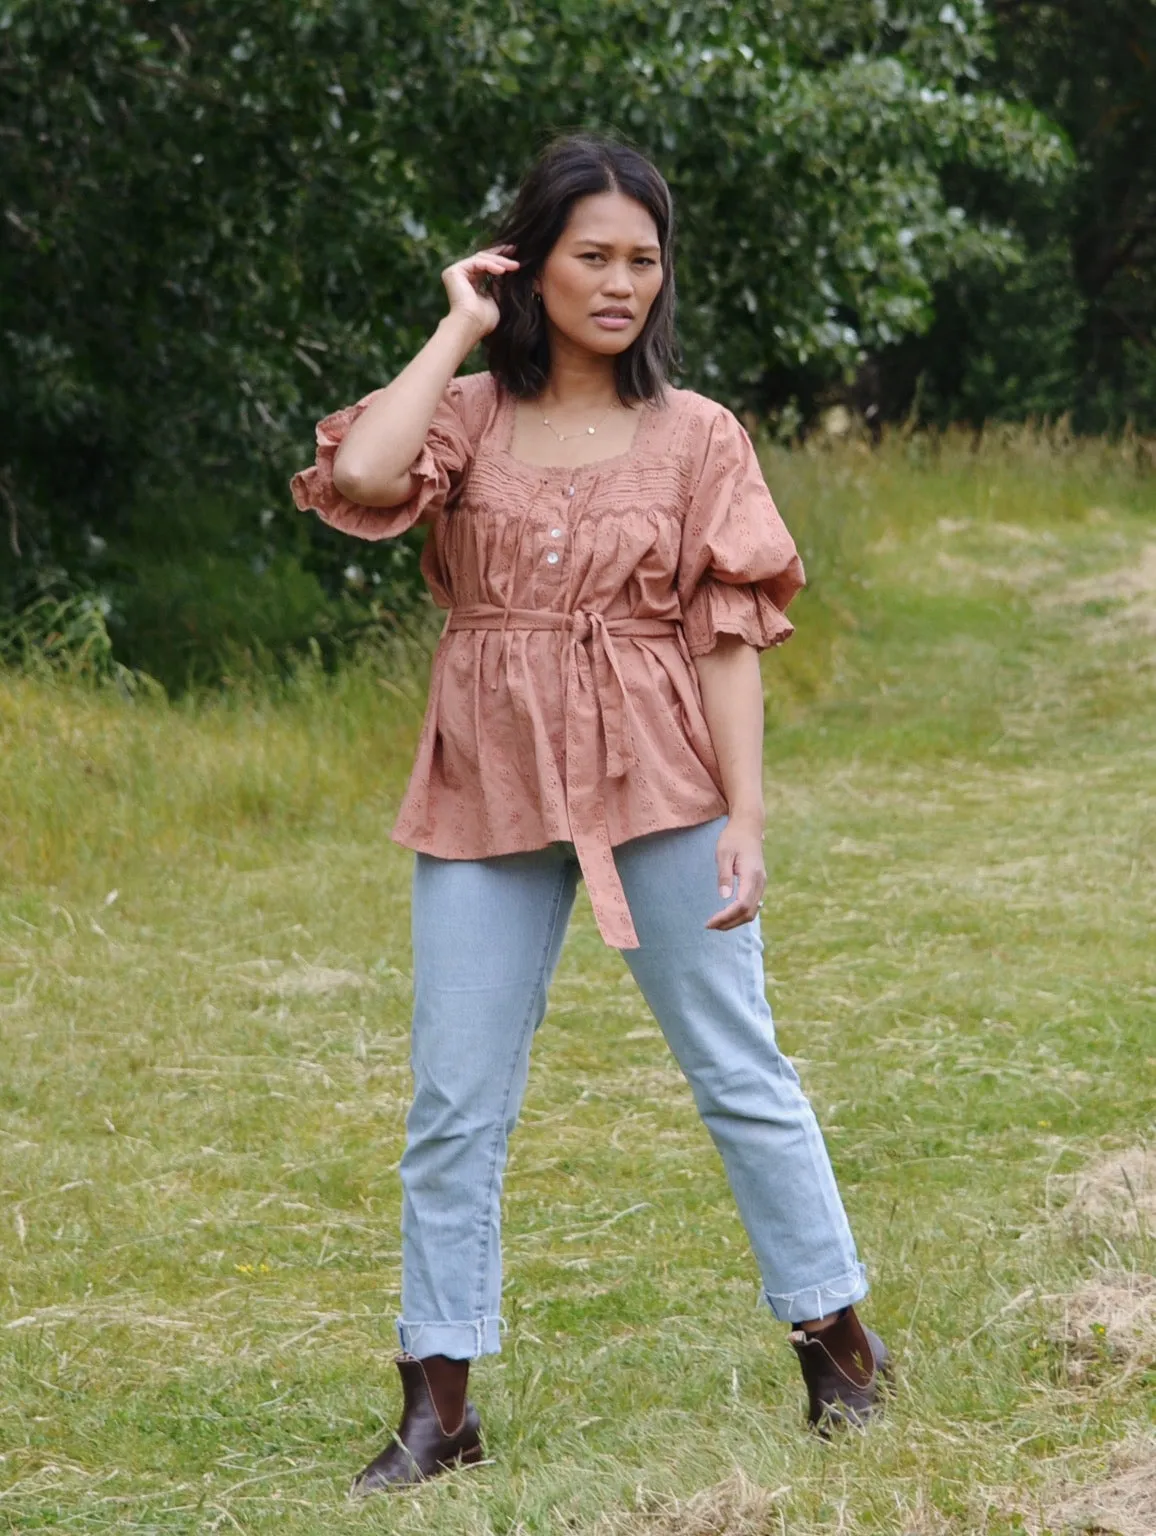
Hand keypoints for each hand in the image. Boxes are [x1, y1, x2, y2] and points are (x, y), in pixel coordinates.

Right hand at [441, 244, 519, 338]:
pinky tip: (503, 270)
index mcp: (471, 283)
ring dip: (499, 261)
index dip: (501, 260)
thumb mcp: (497, 299)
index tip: (516, 258)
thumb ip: (500, 286)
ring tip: (514, 266)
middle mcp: (462, 276)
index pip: (486, 266)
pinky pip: (476, 262)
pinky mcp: (454, 271)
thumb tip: (508, 273)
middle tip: (515, 249)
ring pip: (481, 259)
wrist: (472, 326)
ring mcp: (456, 272)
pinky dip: (491, 265)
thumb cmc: (484, 320)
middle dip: (501, 254)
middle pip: (483, 258)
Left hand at [705, 812, 766, 931]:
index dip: (726, 917)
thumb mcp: (723, 853)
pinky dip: (740, 914)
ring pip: (752, 912)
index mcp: (751, 875)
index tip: (709, 922)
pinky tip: (727, 915)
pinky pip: (752, 905)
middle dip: (729, 923)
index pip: (741, 905)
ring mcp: (761, 883)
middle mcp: (760, 882)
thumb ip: (724, 875)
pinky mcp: (758, 883)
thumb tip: (723, 897)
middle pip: (748, 913)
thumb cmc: (733, 837)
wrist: (748, 826)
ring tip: (716, 923)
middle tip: (709, 926)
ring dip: (735, 921)